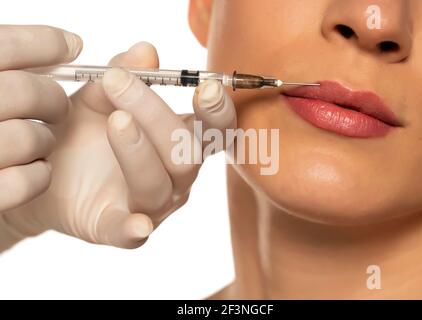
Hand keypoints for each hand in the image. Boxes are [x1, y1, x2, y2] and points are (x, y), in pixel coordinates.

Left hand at [1, 42, 235, 249]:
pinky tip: (137, 223)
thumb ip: (122, 76)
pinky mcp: (118, 228)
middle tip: (121, 83)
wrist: (47, 170)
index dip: (219, 113)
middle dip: (158, 116)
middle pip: (187, 153)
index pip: (215, 131)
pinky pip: (133, 234)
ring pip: (161, 183)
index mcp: (179, 141)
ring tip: (115, 120)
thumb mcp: (97, 97)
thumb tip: (146, 50)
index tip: (207, 86)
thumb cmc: (84, 131)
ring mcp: (151, 204)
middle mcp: (175, 175)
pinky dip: (135, 228)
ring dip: (140, 150)